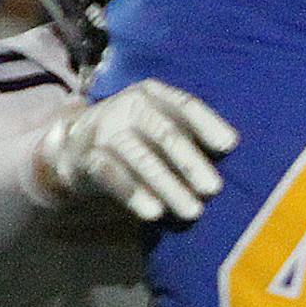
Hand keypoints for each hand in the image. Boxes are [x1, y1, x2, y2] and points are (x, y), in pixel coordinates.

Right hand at [33, 80, 236, 221]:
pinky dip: (135, 194)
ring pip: (141, 158)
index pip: (184, 105)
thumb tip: (230, 150)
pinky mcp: (86, 158)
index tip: (231, 145)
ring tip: (193, 211)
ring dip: (169, 186)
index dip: (208, 124)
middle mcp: (127, 107)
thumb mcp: (160, 122)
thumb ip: (190, 132)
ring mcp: (104, 131)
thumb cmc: (138, 135)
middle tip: (215, 189)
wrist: (74, 145)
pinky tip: (154, 213)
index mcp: (152, 93)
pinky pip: (112, 177)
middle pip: (165, 133)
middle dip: (191, 163)